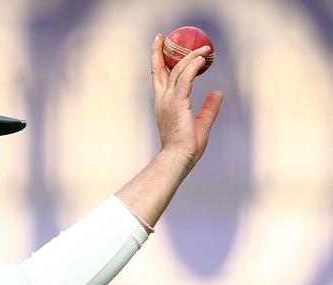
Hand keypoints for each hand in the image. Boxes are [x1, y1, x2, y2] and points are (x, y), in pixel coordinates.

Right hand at [150, 33, 223, 166]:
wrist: (179, 157)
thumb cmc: (187, 146)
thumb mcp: (201, 123)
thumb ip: (208, 107)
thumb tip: (218, 93)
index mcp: (164, 103)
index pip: (158, 77)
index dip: (157, 60)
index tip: (160, 46)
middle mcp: (163, 99)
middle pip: (159, 69)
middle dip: (159, 51)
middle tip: (163, 36)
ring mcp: (169, 100)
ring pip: (177, 71)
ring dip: (190, 57)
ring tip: (204, 49)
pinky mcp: (178, 103)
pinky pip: (186, 79)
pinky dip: (193, 67)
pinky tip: (201, 59)